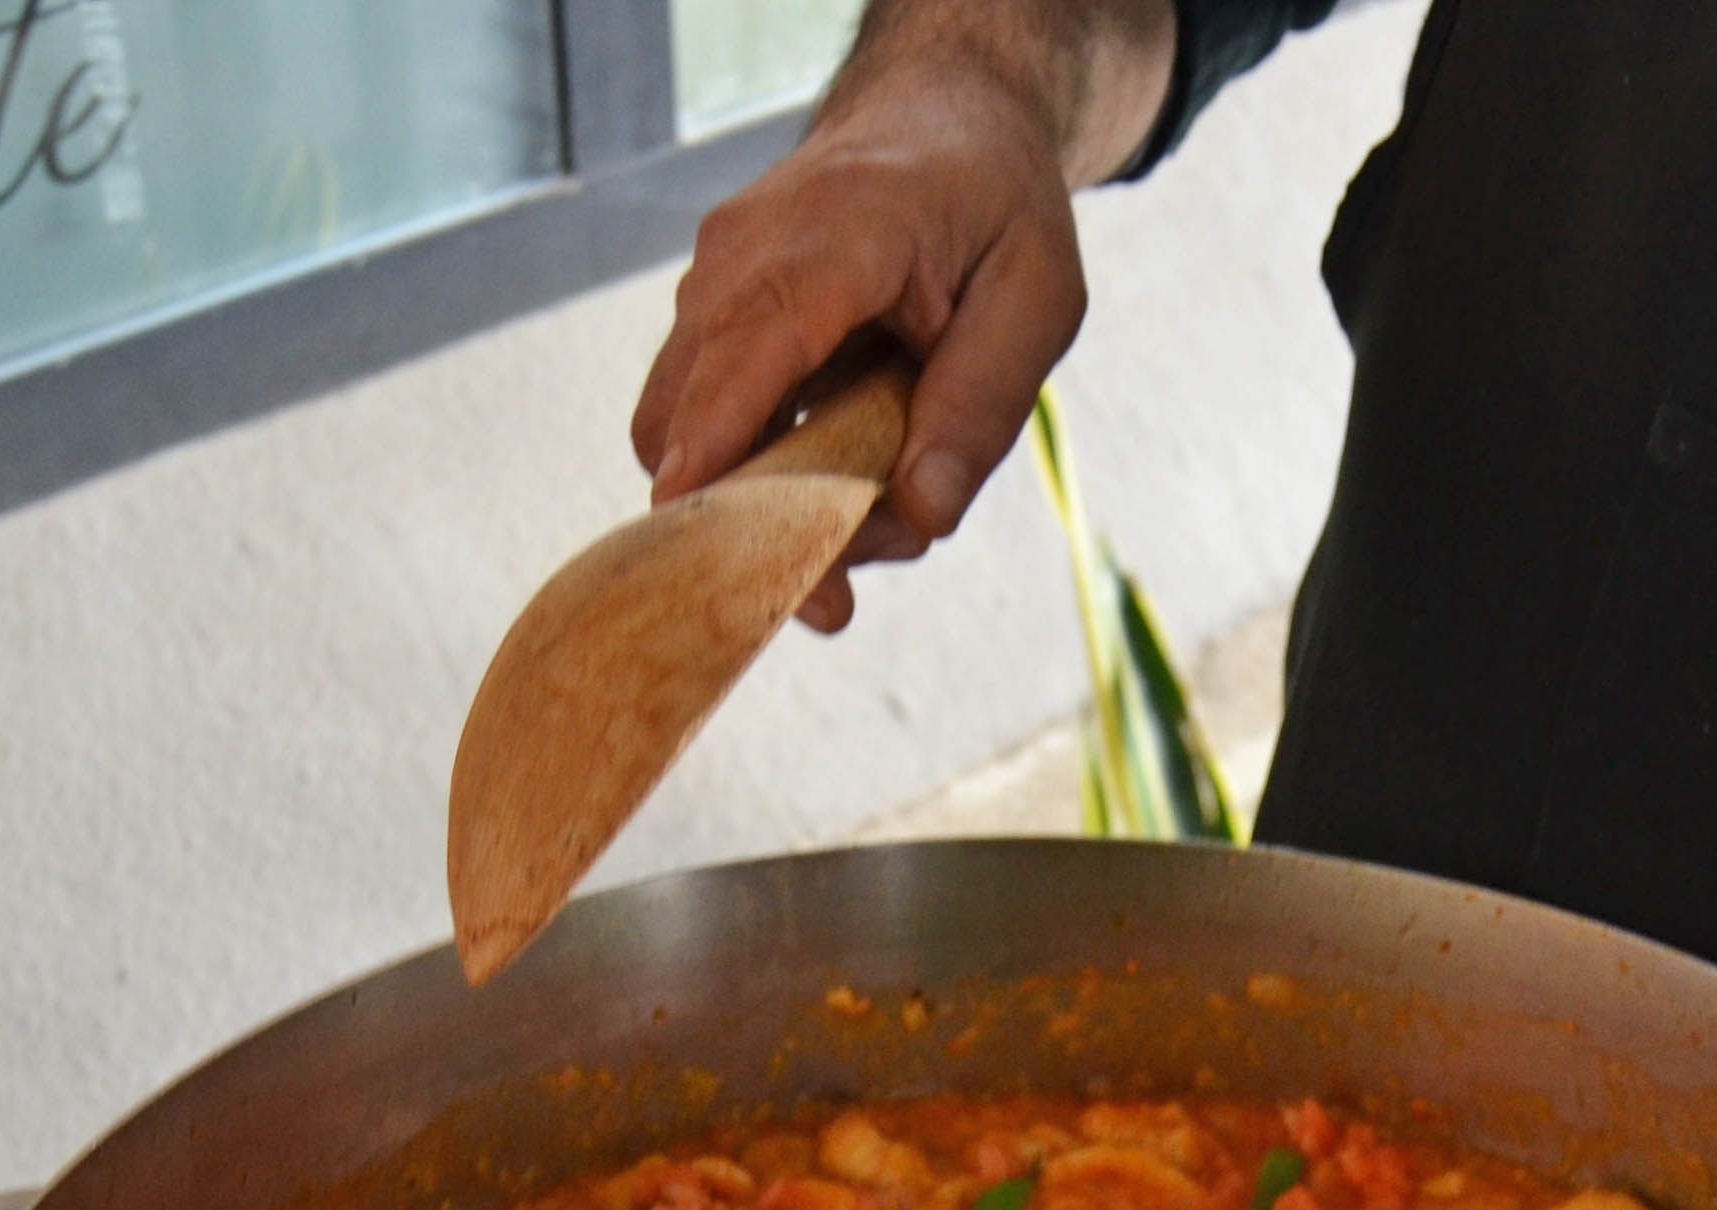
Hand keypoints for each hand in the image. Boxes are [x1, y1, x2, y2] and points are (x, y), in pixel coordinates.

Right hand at [630, 4, 1168, 631]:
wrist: (943, 112)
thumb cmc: (994, 202)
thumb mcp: (1036, 299)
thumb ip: (982, 405)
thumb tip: (923, 515)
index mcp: (827, 243)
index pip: (739, 370)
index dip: (716, 473)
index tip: (712, 560)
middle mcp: (741, 258)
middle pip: (684, 425)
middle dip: (749, 525)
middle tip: (844, 590)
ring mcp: (712, 281)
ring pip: (680, 431)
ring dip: (758, 500)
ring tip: (872, 508)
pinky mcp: (710, 311)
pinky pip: (702, 414)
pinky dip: (757, 464)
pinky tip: (847, 464)